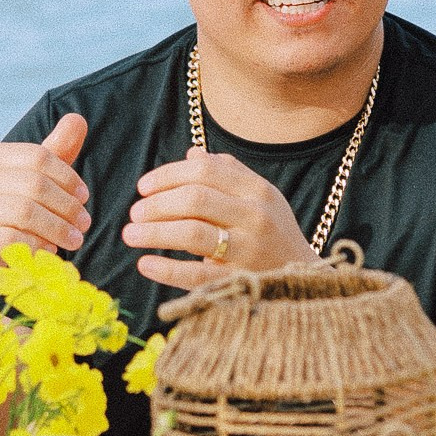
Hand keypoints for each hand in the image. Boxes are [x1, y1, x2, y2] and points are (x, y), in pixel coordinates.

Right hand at [0, 112, 89, 287]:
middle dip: (66, 206)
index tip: (83, 197)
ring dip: (57, 228)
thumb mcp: (29, 181)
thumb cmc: (2, 215)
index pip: (37, 157)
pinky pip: (11, 239)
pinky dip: (38, 246)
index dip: (67, 177)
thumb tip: (77, 119)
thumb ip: (53, 152)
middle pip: (33, 184)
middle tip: (84, 224)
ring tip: (73, 240)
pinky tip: (49, 251)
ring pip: (24, 211)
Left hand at [122, 148, 312, 290]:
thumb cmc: (274, 233)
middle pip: (195, 199)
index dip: (168, 175)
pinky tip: (145, 264)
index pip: (205, 171)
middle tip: (134, 212)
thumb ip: (229, 174)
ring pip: (192, 234)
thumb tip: (192, 155)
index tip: (143, 187)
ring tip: (129, 234)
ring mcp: (249, 250)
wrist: (305, 279)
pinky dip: (167, 270)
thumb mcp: (260, 198)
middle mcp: (255, 216)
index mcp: (257, 190)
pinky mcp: (240, 281)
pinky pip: (197, 275)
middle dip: (157, 204)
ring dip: (154, 232)